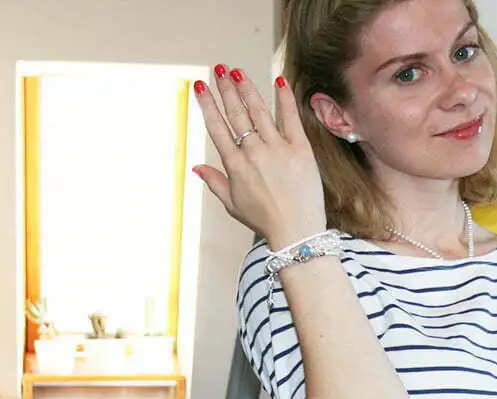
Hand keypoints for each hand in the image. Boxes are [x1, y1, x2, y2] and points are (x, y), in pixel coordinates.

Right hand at [191, 66, 326, 247]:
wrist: (296, 230)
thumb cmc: (265, 220)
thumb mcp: (233, 204)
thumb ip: (215, 182)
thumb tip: (196, 167)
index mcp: (234, 165)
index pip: (217, 127)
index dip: (207, 104)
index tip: (199, 86)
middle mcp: (253, 152)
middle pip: (236, 113)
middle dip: (225, 89)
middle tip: (219, 69)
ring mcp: (277, 149)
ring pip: (258, 111)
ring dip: (247, 88)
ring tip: (237, 72)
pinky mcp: (300, 149)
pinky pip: (290, 118)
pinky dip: (284, 98)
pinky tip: (278, 81)